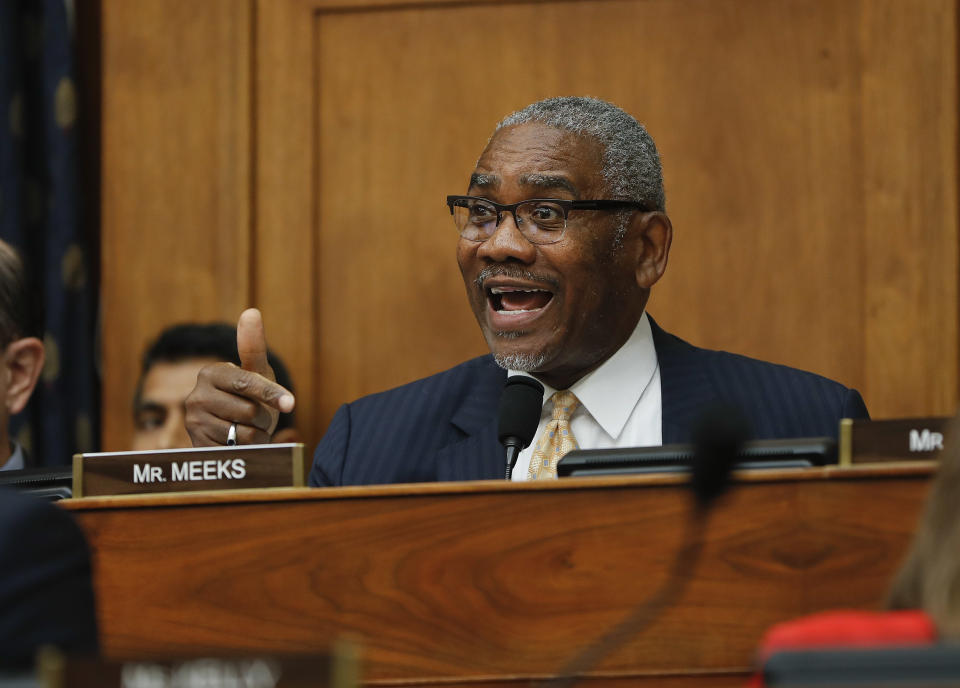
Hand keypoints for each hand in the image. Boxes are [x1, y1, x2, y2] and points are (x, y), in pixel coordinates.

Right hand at [185, 308, 295, 445]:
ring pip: (244, 434)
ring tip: (247, 427)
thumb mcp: (256, 373)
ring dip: (256, 434)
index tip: (291, 404)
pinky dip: (246, 448)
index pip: (247, 383)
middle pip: (249, 411)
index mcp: (211, 373)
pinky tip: (238, 441)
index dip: (272, 395)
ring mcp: (194, 422)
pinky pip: (237, 450)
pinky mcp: (198, 446)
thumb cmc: (249, 397)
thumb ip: (253, 346)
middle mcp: (195, 396)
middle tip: (256, 414)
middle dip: (262, 417)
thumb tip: (251, 311)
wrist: (233, 432)